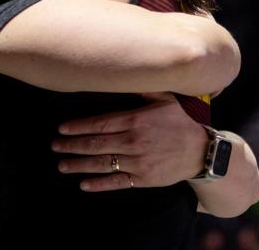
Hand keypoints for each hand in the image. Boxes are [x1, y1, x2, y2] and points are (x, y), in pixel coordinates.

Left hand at [51, 93, 208, 191]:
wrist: (204, 152)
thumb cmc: (184, 121)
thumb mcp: (167, 98)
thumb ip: (145, 88)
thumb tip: (127, 73)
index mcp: (136, 120)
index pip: (100, 123)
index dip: (78, 127)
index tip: (61, 129)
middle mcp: (134, 141)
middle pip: (96, 144)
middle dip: (72, 145)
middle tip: (54, 146)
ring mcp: (138, 162)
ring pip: (102, 164)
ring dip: (79, 164)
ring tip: (62, 164)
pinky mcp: (144, 179)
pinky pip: (117, 183)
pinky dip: (99, 184)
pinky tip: (84, 184)